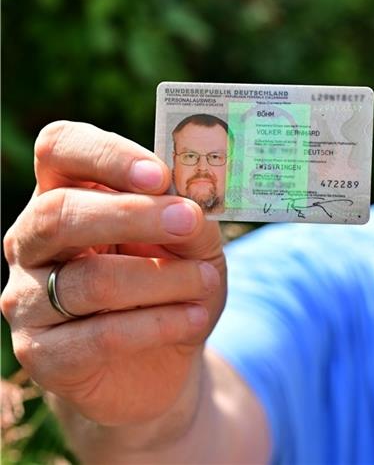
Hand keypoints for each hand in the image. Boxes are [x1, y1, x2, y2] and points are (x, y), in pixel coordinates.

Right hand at [1, 121, 225, 426]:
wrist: (162, 363)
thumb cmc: (175, 286)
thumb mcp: (195, 245)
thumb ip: (190, 221)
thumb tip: (189, 207)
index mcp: (65, 193)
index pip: (59, 149)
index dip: (106, 155)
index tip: (159, 174)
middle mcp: (32, 241)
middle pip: (59, 213)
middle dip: (132, 214)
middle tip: (188, 220)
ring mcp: (27, 299)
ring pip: (89, 280)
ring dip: (162, 278)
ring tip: (207, 280)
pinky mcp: (41, 354)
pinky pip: (101, 335)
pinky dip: (159, 323)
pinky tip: (195, 318)